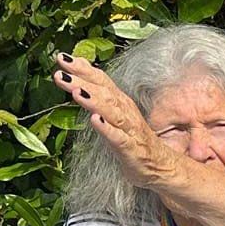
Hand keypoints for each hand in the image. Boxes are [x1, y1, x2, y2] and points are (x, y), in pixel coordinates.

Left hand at [52, 51, 184, 189]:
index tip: (62, 57)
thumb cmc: (135, 142)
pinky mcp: (131, 149)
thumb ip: (100, 96)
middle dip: (83, 80)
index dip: (83, 69)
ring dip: (93, 100)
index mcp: (121, 104)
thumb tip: (80, 76)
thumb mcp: (116, 116)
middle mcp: (125, 113)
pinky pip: (119, 138)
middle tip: (62, 69)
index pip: (101, 81)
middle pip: (104, 92)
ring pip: (111, 112)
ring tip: (76, 91)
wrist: (162, 168)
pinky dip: (107, 128)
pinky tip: (95, 120)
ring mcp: (129, 131)